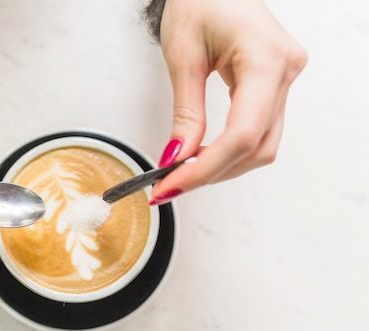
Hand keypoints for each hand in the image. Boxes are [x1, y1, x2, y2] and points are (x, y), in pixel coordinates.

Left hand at [149, 0, 306, 204]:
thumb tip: (178, 159)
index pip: (242, 134)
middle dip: (212, 173)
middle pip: (257, 146)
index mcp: (265, 58)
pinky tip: (204, 157)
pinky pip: (260, 130)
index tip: (172, 185)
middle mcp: (285, 70)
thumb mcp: (183, 57)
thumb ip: (186, 114)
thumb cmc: (198, 1)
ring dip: (223, 167)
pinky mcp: (277, 83)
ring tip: (183, 175)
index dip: (206, 168)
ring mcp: (286, 77)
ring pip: (263, 145)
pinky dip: (231, 150)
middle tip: (170, 186)